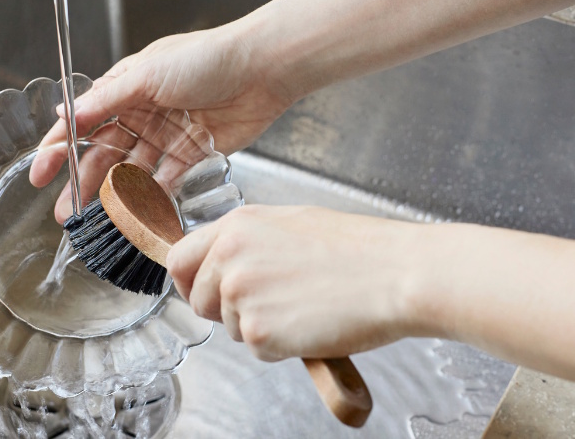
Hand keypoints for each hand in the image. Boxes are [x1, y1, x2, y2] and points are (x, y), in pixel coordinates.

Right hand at [29, 24, 296, 221]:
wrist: (261, 69)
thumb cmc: (205, 58)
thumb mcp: (146, 75)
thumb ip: (106, 101)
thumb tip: (65, 115)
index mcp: (126, 88)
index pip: (83, 121)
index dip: (59, 148)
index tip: (40, 175)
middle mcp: (142, 113)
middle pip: (104, 153)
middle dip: (83, 183)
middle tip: (65, 213)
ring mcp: (166, 134)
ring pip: (132, 171)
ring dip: (113, 195)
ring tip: (96, 222)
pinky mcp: (192, 152)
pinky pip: (166, 180)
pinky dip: (151, 198)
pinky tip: (136, 216)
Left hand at [166, 205, 427, 360]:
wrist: (395, 273)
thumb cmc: (358, 249)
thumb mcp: (292, 224)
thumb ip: (249, 242)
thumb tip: (226, 263)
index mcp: (237, 225)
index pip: (179, 258)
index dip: (189, 282)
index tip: (202, 293)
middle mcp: (229, 256)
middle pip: (198, 300)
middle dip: (225, 311)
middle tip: (269, 306)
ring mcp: (241, 294)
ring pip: (231, 327)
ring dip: (260, 327)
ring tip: (303, 306)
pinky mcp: (259, 330)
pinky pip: (257, 350)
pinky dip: (282, 347)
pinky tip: (310, 324)